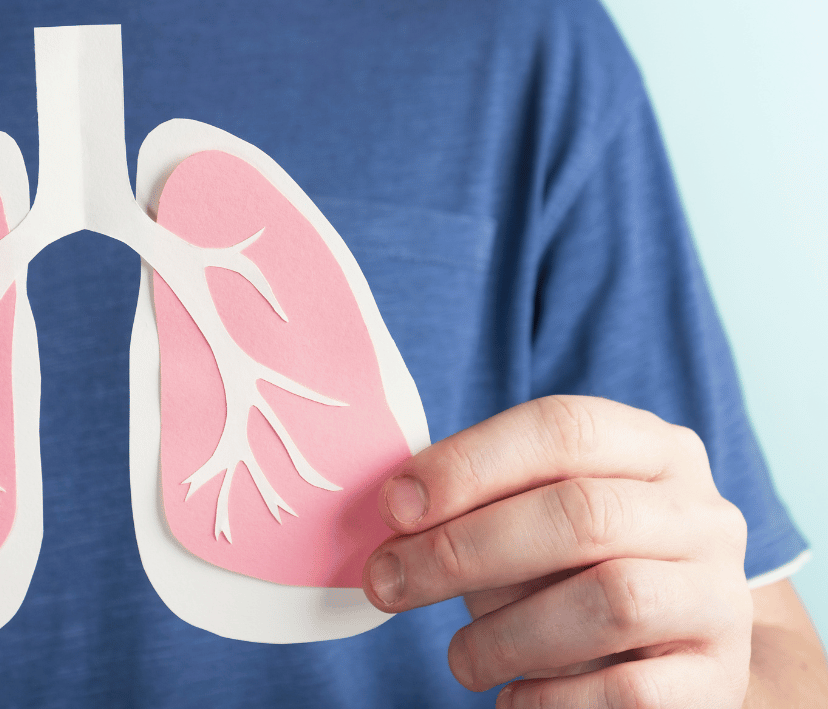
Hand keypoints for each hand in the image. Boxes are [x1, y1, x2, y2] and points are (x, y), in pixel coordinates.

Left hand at [362, 396, 752, 707]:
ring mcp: (719, 596)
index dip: (470, 463)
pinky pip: (631, 690)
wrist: (674, 653)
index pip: (563, 428)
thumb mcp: (536, 514)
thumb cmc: (575, 568)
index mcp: (651, 448)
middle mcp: (700, 513)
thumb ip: (479, 502)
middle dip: (464, 550)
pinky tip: (513, 697)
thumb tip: (396, 513)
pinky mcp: (720, 676)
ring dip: (508, 633)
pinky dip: (554, 698)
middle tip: (390, 582)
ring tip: (461, 658)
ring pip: (612, 600)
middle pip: (581, 513)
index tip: (395, 507)